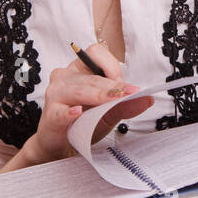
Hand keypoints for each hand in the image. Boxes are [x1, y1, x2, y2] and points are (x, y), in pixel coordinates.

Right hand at [29, 42, 153, 163]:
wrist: (61, 144)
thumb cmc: (82, 122)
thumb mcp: (107, 113)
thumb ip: (124, 105)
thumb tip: (147, 98)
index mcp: (79, 69)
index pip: (95, 53)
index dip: (111, 65)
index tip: (124, 84)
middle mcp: (65, 76)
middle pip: (91, 77)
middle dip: (113, 86)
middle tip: (131, 93)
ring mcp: (55, 94)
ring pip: (79, 90)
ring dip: (98, 96)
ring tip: (114, 100)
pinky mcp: (50, 114)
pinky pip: (61, 112)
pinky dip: (70, 112)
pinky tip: (78, 113)